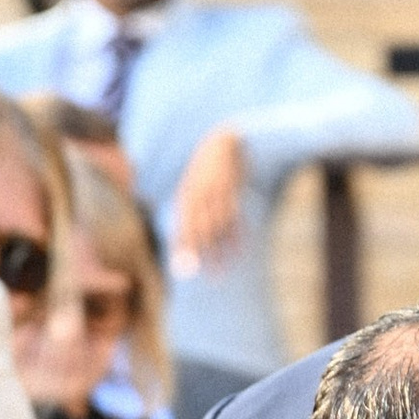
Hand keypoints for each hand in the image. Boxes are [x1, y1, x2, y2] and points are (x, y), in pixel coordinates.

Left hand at [168, 125, 245, 275]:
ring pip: (218, 228)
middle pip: (199, 230)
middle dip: (201, 255)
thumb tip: (183, 236)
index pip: (182, 226)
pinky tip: (237, 253)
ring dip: (220, 251)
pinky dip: (236, 237)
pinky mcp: (233, 191)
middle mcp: (199, 195)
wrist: (223, 141)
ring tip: (220, 272)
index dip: (182, 248)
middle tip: (204, 277)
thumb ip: (188, 208)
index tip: (182, 268)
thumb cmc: (205, 169)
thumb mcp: (191, 185)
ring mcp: (217, 193)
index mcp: (186, 196)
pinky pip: (235, 219)